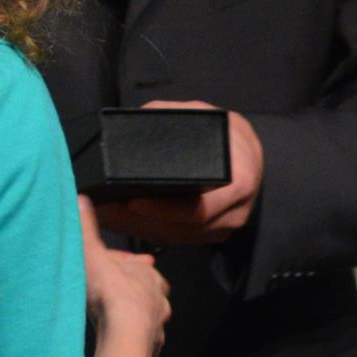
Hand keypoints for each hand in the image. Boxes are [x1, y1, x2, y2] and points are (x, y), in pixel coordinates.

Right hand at [78, 200, 170, 356]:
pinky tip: (125, 340)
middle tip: (116, 292)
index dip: (122, 265)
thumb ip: (85, 227)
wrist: (123, 333)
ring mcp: (158, 322)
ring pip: (153, 315)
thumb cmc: (110, 293)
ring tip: (120, 318)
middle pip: (150, 290)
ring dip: (139, 315)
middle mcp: (157, 296)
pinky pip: (149, 341)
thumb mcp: (91, 253)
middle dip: (135, 290)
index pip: (138, 264)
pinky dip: (140, 339)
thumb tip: (81, 199)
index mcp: (146, 273)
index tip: (109, 267)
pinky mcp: (153, 345)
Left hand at [95, 104, 264, 247]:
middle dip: (137, 221)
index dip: (163, 209)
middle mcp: (232, 214)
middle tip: (103, 209)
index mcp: (237, 185)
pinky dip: (147, 231)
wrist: (253, 156)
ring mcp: (221, 229)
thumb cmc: (229, 134)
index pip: (198, 209)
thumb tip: (138, 120)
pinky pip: (176, 239)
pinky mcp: (209, 236)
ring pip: (173, 238)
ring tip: (104, 215)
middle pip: (179, 229)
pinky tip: (122, 221)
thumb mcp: (206, 116)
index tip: (132, 200)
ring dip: (136, 229)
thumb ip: (173, 116)